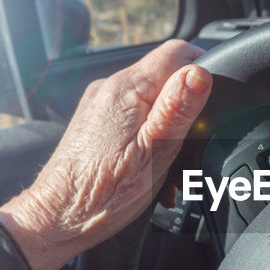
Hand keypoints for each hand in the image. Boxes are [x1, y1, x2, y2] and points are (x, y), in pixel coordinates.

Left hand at [0, 40, 211, 269]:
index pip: (179, 52)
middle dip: (186, 103)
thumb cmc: (103, 194)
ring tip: (167, 157)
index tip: (211, 102)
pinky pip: (133, 111)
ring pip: (150, 94)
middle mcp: (109, 87)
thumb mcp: (155, 153)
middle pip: (165, 73)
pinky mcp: (95, 119)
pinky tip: (148, 160)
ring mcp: (100, 103)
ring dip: (167, 121)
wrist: (58, 217)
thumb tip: (200, 73)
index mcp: (127, 90)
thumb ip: (178, 109)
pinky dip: (148, 130)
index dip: (203, 71)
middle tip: (189, 141)